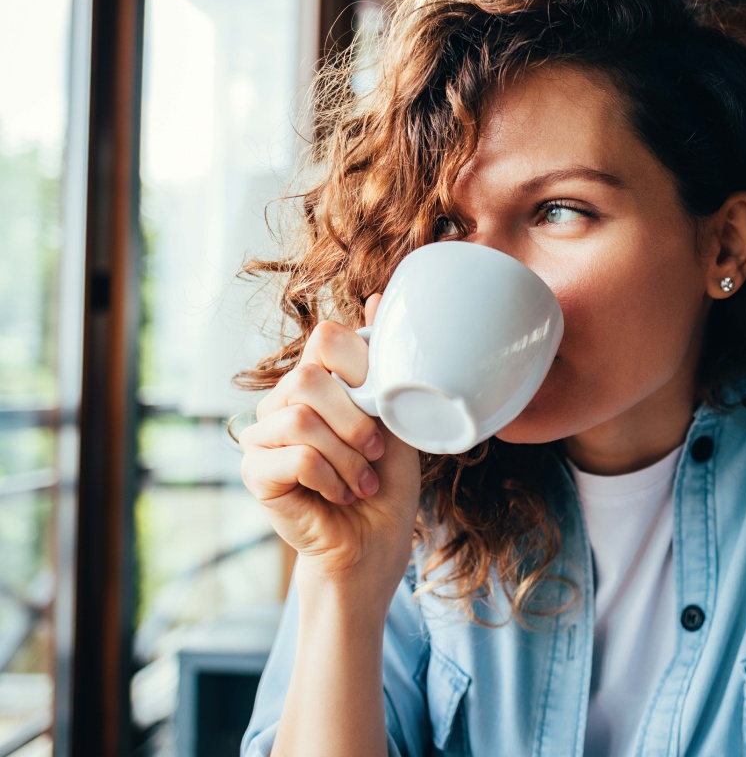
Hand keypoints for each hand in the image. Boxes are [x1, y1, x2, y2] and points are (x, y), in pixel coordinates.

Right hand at [239, 294, 421, 586]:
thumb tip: (378, 297)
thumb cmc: (387, 482)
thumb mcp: (396, 416)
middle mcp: (283, 401)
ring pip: (301, 417)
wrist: (374, 543)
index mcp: (317, 382)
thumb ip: (384, 365)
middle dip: (355, 420)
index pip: (325, 338)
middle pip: (309, 377)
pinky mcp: (255, 471)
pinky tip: (340, 495)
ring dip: (346, 456)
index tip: (382, 407)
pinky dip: (330, 477)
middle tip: (375, 454)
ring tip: (362, 481)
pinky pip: (293, 455)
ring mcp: (262, 435)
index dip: (360, 367)